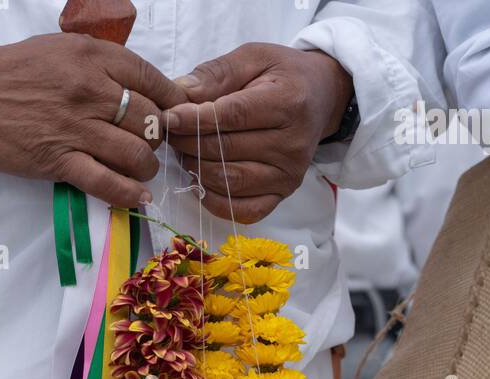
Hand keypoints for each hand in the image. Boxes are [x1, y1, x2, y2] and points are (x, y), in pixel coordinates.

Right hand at [0, 34, 186, 206]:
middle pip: (150, 119)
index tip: (177, 116)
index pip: (151, 79)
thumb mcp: (60, 50)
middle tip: (150, 145)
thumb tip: (137, 88)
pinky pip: (107, 183)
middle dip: (159, 137)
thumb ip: (99, 65)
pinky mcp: (58, 161)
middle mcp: (89, 88)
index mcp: (91, 55)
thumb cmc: (12, 72)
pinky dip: (129, 194)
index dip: (172, 101)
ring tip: (142, 170)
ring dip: (147, 167)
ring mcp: (75, 127)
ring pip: (136, 154)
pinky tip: (138, 198)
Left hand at [166, 44, 352, 222]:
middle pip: (227, 151)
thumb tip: (180, 91)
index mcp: (288, 103)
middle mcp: (292, 145)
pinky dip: (215, 201)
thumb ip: (218, 72)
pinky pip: (243, 210)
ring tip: (184, 153)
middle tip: (171, 134)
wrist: (321, 98)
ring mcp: (289, 175)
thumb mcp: (254, 57)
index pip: (232, 116)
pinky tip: (200, 183)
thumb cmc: (283, 75)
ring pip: (230, 182)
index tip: (168, 117)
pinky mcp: (283, 194)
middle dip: (190, 144)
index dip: (195, 119)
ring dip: (197, 170)